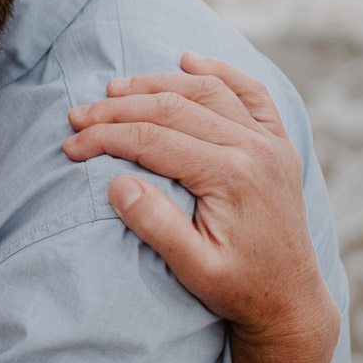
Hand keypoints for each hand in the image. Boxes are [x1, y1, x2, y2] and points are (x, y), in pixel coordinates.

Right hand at [63, 52, 338, 355]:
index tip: (71, 145)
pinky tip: (190, 60)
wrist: (291, 302)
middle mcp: (254, 150)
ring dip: (157, 84)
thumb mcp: (193, 269)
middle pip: (173, 108)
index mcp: (231, 177)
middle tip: (77, 115)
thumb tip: (117, 183)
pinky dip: (220, 72)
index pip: (153, 140)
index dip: (105, 138)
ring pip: (206, 92)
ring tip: (115, 89)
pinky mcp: (277, 146)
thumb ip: (156, 225)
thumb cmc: (239, 290)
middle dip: (118, 109)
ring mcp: (270, 143)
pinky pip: (251, 93)